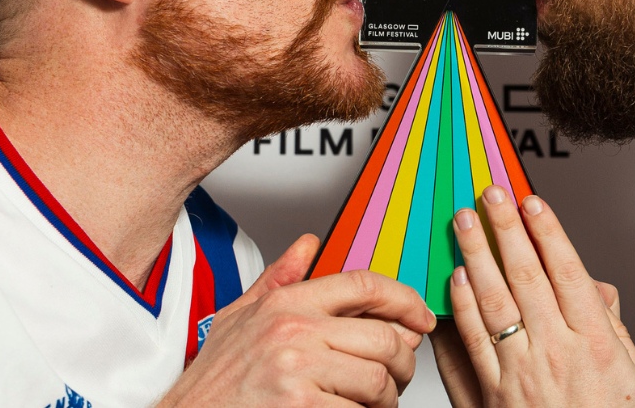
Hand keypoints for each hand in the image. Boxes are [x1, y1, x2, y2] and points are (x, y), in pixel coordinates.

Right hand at [158, 234, 436, 407]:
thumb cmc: (213, 382)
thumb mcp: (238, 318)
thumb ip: (277, 279)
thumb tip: (307, 243)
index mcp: (285, 303)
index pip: (364, 285)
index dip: (405, 300)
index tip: (421, 319)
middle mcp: (294, 331)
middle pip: (384, 338)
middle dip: (402, 363)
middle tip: (396, 378)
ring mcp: (298, 371)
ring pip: (379, 380)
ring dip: (386, 400)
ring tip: (373, 405)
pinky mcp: (301, 407)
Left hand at [432, 188, 634, 406]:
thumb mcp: (631, 375)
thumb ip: (610, 326)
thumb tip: (596, 286)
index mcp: (595, 343)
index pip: (567, 271)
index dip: (548, 232)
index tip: (532, 201)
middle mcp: (556, 353)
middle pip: (525, 276)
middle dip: (505, 229)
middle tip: (489, 194)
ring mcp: (520, 375)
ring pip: (492, 302)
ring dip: (475, 257)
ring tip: (463, 223)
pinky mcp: (492, 398)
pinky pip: (470, 346)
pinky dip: (459, 309)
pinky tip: (453, 282)